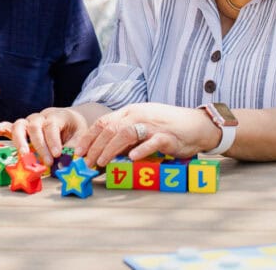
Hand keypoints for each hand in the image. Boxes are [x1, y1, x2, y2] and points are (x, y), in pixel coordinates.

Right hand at [0, 107, 88, 166]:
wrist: (69, 121)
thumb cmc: (74, 130)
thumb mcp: (79, 137)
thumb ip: (73, 150)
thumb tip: (65, 166)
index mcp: (56, 116)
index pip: (51, 125)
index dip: (53, 140)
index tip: (58, 154)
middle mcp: (40, 117)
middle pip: (35, 127)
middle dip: (40, 146)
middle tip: (47, 162)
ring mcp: (28, 122)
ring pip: (19, 126)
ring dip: (20, 141)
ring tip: (24, 155)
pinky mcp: (20, 129)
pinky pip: (7, 127)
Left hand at [74, 103, 219, 167]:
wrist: (197, 125)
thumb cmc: (167, 127)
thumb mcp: (143, 124)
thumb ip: (125, 134)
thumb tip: (103, 152)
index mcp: (131, 112)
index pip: (104, 122)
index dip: (89, 137)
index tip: (79, 153)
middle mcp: (139, 115)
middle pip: (111, 128)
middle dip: (95, 147)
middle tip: (87, 163)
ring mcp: (153, 125)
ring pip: (126, 134)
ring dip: (111, 149)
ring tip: (102, 163)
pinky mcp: (167, 136)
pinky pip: (151, 142)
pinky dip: (140, 150)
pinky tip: (131, 158)